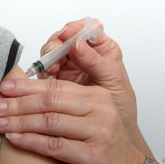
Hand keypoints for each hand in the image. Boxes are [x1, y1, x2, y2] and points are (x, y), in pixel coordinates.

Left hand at [0, 78, 144, 163]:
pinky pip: (55, 145)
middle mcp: (99, 109)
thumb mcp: (89, 119)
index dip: (26, 85)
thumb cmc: (105, 147)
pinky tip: (14, 139)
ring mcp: (98, 131)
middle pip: (50, 100)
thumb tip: (25, 97)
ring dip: (19, 121)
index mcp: (96, 96)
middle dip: (18, 102)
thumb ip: (66, 106)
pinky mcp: (94, 155)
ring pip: (50, 121)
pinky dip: (30, 141)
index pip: (56, 85)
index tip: (3, 86)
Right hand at [39, 21, 140, 139]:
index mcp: (102, 48)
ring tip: (51, 69)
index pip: (86, 28)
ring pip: (52, 52)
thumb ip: (96, 62)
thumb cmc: (120, 105)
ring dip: (48, 57)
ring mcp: (69, 66)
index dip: (75, 29)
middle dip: (57, 43)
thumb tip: (78, 43)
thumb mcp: (113, 81)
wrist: (111, 135)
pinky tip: (47, 78)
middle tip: (53, 51)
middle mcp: (84, 54)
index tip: (68, 35)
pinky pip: (46, 70)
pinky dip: (44, 72)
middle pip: (64, 38)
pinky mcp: (58, 80)